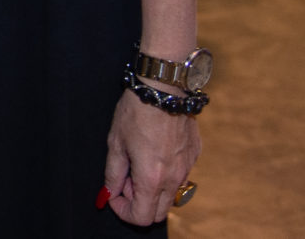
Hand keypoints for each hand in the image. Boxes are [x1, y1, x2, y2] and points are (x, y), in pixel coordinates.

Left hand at [102, 91, 199, 225]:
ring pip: (171, 195)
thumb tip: (110, 192)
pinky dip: (166, 174)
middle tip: (125, 180)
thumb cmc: (136, 113)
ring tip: (138, 163)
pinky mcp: (194, 155)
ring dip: (152, 189)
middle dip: (138, 202)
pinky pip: (181, 175)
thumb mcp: (116, 143)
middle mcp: (174, 179)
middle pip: (158, 212)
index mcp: (152, 179)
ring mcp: (188, 167)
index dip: (124, 211)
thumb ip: (113, 174)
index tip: (114, 196)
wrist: (164, 88)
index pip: (142, 217)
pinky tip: (154, 151)